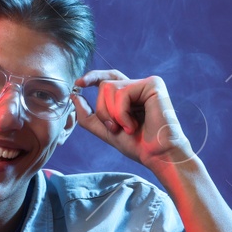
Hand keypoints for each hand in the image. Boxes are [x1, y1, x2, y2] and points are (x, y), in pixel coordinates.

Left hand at [72, 70, 197, 171]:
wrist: (157, 155)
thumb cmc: (137, 145)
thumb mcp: (106, 130)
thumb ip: (89, 114)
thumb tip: (74, 95)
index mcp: (130, 94)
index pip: (109, 78)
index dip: (93, 77)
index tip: (79, 83)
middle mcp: (138, 86)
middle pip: (104, 85)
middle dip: (102, 111)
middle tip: (115, 128)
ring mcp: (146, 83)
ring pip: (109, 88)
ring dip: (112, 114)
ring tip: (128, 128)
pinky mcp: (153, 84)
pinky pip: (122, 92)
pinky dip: (122, 114)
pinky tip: (133, 125)